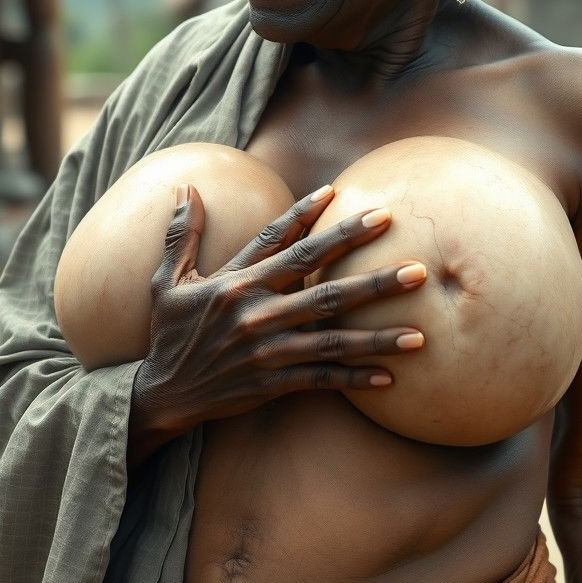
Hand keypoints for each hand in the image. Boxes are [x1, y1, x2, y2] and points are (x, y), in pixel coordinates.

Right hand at [130, 182, 425, 449]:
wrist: (160, 395)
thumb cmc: (170, 333)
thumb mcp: (168, 281)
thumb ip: (182, 235)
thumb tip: (187, 187)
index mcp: (236, 282)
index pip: (279, 240)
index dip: (307, 215)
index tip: (340, 193)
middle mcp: (256, 312)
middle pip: (323, 287)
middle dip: (372, 276)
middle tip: (416, 267)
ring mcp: (267, 349)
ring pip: (332, 339)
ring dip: (377, 335)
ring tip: (421, 332)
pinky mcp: (271, 382)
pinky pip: (320, 380)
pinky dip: (353, 378)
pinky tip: (389, 377)